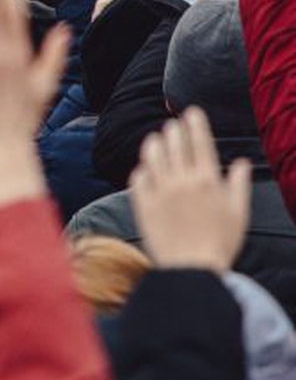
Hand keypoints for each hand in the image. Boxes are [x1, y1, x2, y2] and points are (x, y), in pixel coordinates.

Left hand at [129, 107, 252, 272]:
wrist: (191, 268)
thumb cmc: (220, 243)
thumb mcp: (238, 214)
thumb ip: (238, 185)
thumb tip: (241, 162)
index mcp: (207, 180)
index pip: (199, 142)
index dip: (195, 124)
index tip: (190, 111)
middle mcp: (181, 180)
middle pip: (174, 144)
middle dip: (173, 130)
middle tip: (172, 125)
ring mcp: (160, 190)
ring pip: (152, 155)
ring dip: (154, 144)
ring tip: (155, 140)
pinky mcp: (143, 203)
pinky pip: (138, 178)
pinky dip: (142, 170)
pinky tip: (145, 169)